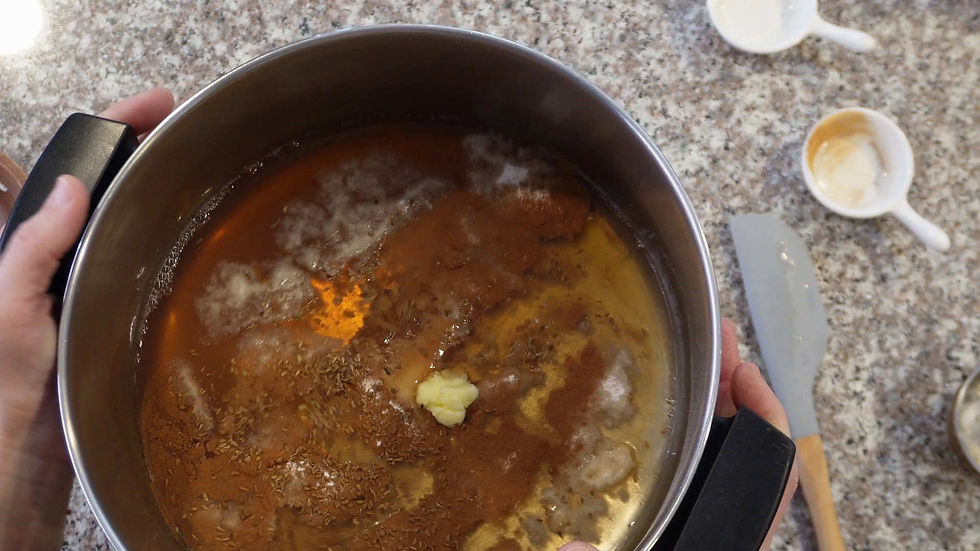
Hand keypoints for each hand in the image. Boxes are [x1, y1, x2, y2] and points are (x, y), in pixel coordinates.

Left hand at [0, 87, 173, 549]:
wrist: (23, 455)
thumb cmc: (4, 383)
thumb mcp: (9, 305)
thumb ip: (34, 246)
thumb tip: (72, 187)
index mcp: (27, 244)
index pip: (72, 168)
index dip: (112, 127)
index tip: (154, 105)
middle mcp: (60, 256)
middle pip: (104, 186)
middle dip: (140, 147)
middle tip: (184, 125)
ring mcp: (89, 284)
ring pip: (127, 223)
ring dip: (157, 190)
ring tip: (197, 166)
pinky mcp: (113, 313)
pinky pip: (143, 265)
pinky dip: (167, 241)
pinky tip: (194, 234)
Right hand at [557, 318, 797, 550]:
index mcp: (725, 539)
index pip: (772, 473)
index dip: (766, 415)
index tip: (743, 371)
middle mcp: (712, 527)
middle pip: (738, 455)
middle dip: (728, 396)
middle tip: (707, 343)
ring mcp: (689, 528)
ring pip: (703, 466)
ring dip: (697, 416)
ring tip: (677, 364)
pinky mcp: (662, 531)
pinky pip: (665, 486)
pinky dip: (658, 450)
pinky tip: (628, 428)